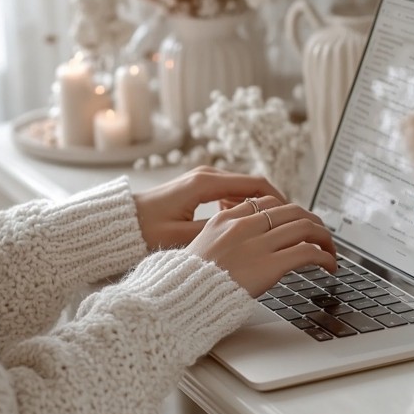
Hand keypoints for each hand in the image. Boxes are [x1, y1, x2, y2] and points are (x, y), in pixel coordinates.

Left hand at [133, 166, 286, 249]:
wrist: (119, 224)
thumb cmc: (143, 232)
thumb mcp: (182, 237)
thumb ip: (217, 232)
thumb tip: (248, 234)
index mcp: (206, 184)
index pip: (256, 184)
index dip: (279, 201)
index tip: (294, 217)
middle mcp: (206, 176)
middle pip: (253, 184)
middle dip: (272, 204)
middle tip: (288, 226)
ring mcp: (202, 179)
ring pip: (242, 189)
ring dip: (257, 206)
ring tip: (270, 229)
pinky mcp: (197, 187)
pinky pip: (229, 193)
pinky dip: (242, 206)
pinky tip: (245, 226)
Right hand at [188, 194, 336, 297]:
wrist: (181, 300)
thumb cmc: (188, 282)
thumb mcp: (201, 247)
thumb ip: (224, 238)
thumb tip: (242, 243)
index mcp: (225, 219)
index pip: (268, 203)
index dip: (290, 212)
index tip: (298, 223)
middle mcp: (243, 226)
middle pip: (291, 211)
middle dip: (313, 222)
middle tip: (321, 236)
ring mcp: (256, 245)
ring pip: (304, 228)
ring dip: (324, 238)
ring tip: (330, 251)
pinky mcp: (269, 266)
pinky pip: (307, 252)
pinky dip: (324, 256)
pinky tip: (328, 265)